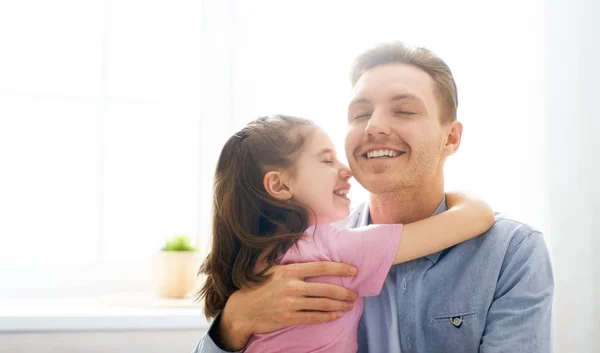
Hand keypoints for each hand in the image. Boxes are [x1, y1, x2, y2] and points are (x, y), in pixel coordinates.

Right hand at [217, 261, 357, 350]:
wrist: (242, 310)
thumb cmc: (258, 286)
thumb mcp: (268, 266)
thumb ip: (283, 255)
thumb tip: (291, 235)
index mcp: (289, 271)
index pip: (321, 267)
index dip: (340, 268)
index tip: (354, 270)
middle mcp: (292, 286)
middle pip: (327, 288)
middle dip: (345, 291)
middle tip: (355, 294)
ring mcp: (291, 303)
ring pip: (323, 304)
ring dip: (341, 305)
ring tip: (350, 304)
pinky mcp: (289, 318)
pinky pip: (315, 317)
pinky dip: (329, 316)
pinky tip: (338, 314)